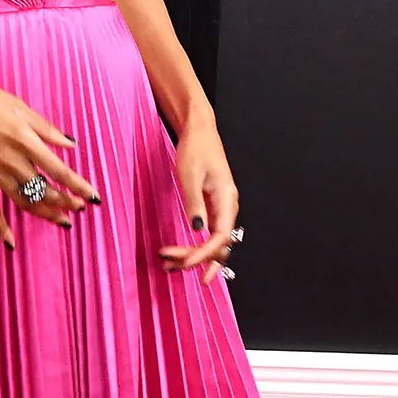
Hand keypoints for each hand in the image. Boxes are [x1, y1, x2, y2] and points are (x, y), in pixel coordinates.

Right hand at [0, 75, 99, 249]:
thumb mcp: (21, 107)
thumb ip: (47, 129)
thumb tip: (70, 145)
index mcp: (26, 141)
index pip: (59, 170)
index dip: (78, 186)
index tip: (93, 197)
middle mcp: (12, 161)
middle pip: (44, 190)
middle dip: (65, 202)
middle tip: (79, 208)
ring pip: (24, 202)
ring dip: (45, 214)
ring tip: (62, 221)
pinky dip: (1, 227)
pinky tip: (11, 242)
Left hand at [159, 119, 239, 286]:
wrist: (199, 131)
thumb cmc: (196, 148)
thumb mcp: (190, 174)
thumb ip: (194, 203)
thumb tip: (198, 229)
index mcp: (227, 199)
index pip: (221, 237)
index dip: (204, 253)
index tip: (185, 262)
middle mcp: (227, 207)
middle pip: (219, 245)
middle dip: (196, 258)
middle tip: (170, 265)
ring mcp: (220, 209)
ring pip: (212, 243)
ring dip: (194, 257)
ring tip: (170, 266)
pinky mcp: (211, 208)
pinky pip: (206, 234)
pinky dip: (193, 247)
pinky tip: (178, 255)